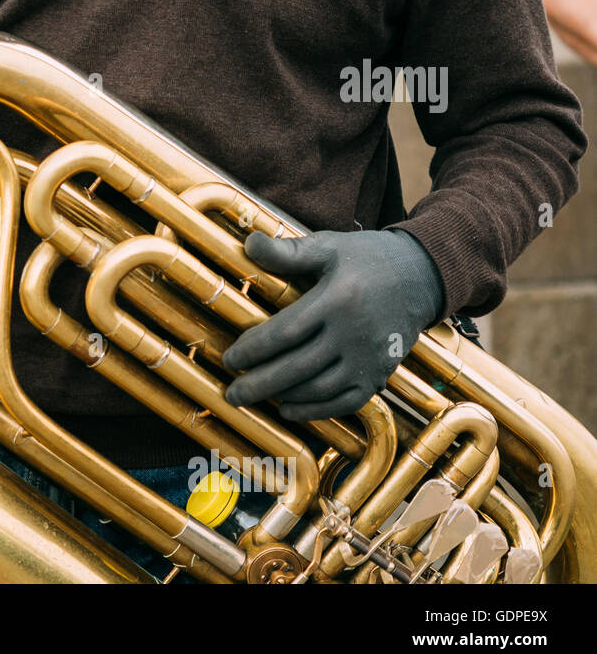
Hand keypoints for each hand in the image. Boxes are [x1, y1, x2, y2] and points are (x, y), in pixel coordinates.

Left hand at [222, 229, 443, 420]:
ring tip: (253, 398)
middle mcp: (354, 333)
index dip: (253, 350)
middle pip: (297, 367)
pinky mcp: (381, 373)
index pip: (285, 332)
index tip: (229, 359)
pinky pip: (346, 402)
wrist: (423, 276)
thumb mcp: (329, 247)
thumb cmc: (368, 258)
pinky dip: (316, 411)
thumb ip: (288, 252)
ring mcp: (370, 357)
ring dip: (283, 397)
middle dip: (259, 384)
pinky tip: (289, 409)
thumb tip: (249, 243)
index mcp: (337, 300)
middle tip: (232, 393)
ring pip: (319, 389)